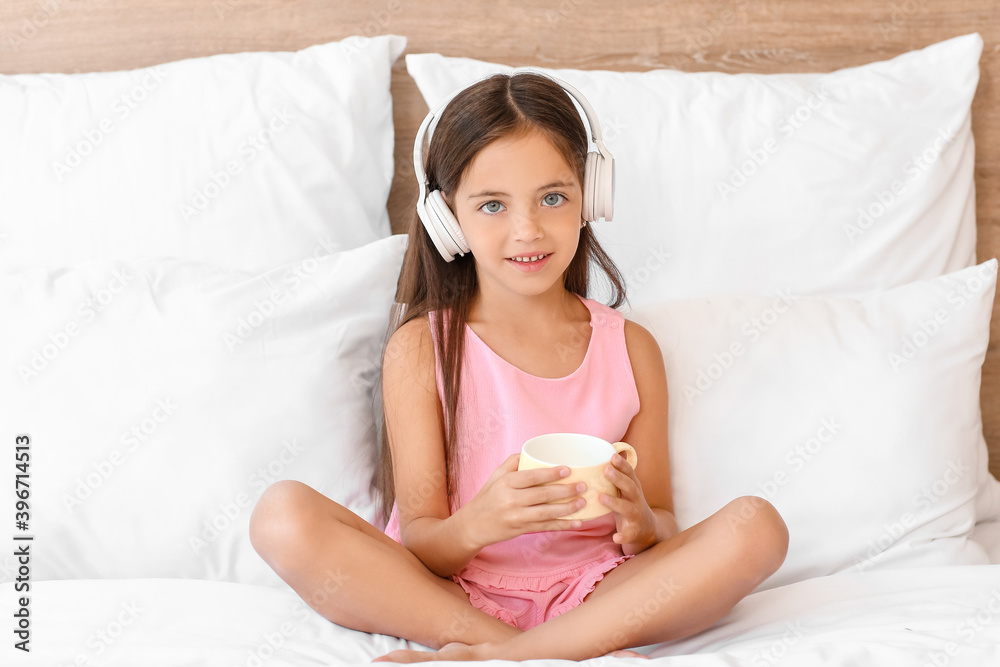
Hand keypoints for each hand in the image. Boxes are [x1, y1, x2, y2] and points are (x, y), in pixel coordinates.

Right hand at [455, 453, 587, 550]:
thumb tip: (533, 450)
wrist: (473, 525)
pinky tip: (577, 522)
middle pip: (543, 495)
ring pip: (547, 513)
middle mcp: (511, 500)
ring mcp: (516, 517)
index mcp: (506, 483)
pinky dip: (563, 525)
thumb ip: (513, 462)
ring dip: (568, 509)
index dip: (551, 473)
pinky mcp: (521, 530)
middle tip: (582, 486)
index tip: (568, 470)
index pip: (531, 477)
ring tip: (583, 502)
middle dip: (565, 491)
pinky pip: (545, 527)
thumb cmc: (487, 497)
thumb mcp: (496, 476)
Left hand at [600, 452, 657, 554]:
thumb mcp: (626, 487)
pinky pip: (628, 534)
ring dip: (615, 503)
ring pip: (627, 508)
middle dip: (619, 478)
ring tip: (601, 497)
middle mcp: (636, 499)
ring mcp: (635, 515)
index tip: (612, 455)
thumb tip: (612, 450)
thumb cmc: (630, 503)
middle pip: (629, 487)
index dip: (622, 464)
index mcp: (633, 487)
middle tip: (606, 470)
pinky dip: (622, 536)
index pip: (630, 473)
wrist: (647, 528)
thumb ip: (619, 473)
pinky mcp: (633, 531)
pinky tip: (615, 537)